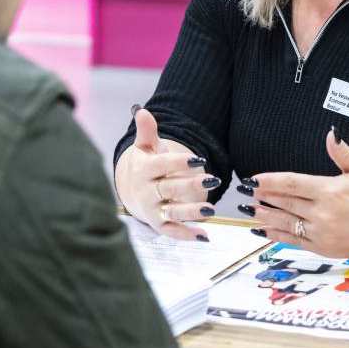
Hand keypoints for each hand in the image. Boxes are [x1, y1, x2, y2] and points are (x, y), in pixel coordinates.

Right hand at [114, 108, 218, 241]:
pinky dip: (187, 235)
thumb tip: (142, 111)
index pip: (162, 165)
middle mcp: (147, 191)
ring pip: (172, 212)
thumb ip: (147, 131)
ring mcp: (152, 209)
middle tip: (214, 180)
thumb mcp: (146, 147)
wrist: (134, 191)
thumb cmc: (147, 164)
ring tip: (212, 210)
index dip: (180, 162)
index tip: (200, 158)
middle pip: (169, 188)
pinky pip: (172, 232)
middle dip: (191, 185)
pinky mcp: (158, 225)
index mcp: (145, 169)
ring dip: (191, 212)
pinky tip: (205, 236)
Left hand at [244, 128, 348, 257]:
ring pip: (286, 223)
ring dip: (264, 216)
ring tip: (248, 210)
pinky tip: (264, 229)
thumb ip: (342, 152)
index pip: (291, 183)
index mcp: (330, 190)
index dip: (269, 181)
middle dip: (262, 196)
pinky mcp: (324, 248)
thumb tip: (330, 134)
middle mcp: (324, 213)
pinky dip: (277, 235)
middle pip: (284, 203)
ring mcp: (323, 233)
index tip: (253, 179)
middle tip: (244, 192)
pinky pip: (294, 241)